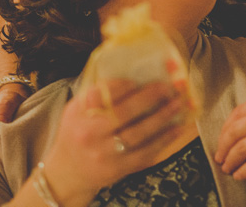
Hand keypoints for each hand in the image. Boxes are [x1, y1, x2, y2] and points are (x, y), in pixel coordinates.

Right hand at [37, 80, 190, 202]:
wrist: (68, 172)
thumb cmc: (76, 133)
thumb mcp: (76, 110)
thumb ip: (96, 94)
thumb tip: (129, 73)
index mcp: (79, 115)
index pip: (100, 94)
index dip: (121, 86)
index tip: (137, 80)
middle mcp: (90, 134)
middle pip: (123, 113)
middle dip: (148, 98)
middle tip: (166, 87)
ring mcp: (105, 154)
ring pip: (138, 134)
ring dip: (161, 117)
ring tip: (177, 104)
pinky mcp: (118, 169)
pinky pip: (145, 153)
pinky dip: (163, 140)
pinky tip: (176, 129)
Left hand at [214, 96, 245, 189]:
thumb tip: (242, 127)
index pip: (239, 112)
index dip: (226, 127)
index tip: (222, 139)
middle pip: (235, 130)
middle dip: (223, 146)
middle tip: (219, 157)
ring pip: (241, 149)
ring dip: (230, 160)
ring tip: (227, 168)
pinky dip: (242, 172)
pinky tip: (239, 175)